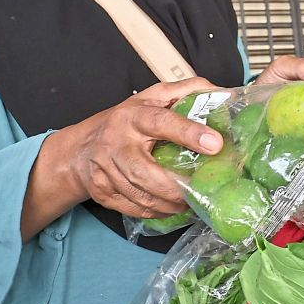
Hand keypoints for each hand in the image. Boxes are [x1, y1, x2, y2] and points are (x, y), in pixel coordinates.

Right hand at [22, 77, 224, 237]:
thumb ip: (186, 91)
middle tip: (199, 191)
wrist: (81, 148)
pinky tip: (171, 208)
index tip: (215, 144)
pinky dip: (156, 212)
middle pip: (143, 171)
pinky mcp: (101, 191)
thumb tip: (222, 93)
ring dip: (169, 204)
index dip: (189, 133)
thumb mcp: (152, 96)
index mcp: (133, 116)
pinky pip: (132, 208)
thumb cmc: (126, 120)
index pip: (161, 122)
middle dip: (175, 186)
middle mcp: (116, 142)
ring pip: (139, 194)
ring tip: (190, 202)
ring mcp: (105, 170)